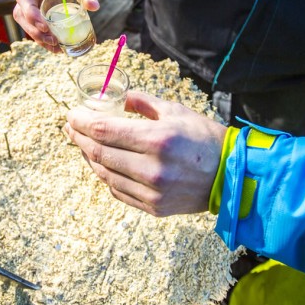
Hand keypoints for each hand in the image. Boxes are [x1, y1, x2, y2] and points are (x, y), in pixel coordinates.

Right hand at [13, 0, 101, 52]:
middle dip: (33, 30)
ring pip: (26, 21)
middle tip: (53, 41)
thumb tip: (93, 7)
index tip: (45, 27)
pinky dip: (43, 37)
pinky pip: (36, 24)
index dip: (30, 13)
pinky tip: (56, 47)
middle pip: (21, 12)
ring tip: (55, 48)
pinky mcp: (42, 7)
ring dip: (37, 37)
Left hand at [64, 91, 227, 216]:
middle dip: (79, 137)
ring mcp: (152, 192)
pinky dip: (106, 175)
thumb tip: (115, 97)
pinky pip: (118, 191)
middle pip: (99, 153)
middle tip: (70, 127)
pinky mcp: (154, 208)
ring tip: (82, 143)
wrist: (233, 176)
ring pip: (105, 174)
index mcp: (158, 139)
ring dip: (89, 157)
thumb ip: (142, 103)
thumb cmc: (204, 138)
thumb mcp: (175, 111)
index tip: (71, 114)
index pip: (105, 130)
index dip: (82, 122)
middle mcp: (152, 168)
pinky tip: (101, 163)